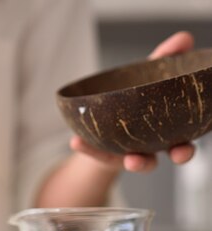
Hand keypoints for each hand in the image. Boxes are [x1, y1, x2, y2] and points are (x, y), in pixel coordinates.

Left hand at [71, 31, 195, 172]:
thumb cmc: (135, 99)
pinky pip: (96, 153)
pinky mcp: (105, 154)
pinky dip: (86, 148)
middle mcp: (153, 147)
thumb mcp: (148, 76)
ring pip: (138, 162)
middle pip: (167, 157)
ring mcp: (129, 152)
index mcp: (168, 132)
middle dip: (173, 157)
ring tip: (129, 161)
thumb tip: (184, 38)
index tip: (183, 148)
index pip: (183, 142)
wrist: (109, 121)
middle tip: (174, 155)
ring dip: (136, 162)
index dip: (185, 149)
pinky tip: (75, 142)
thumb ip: (165, 59)